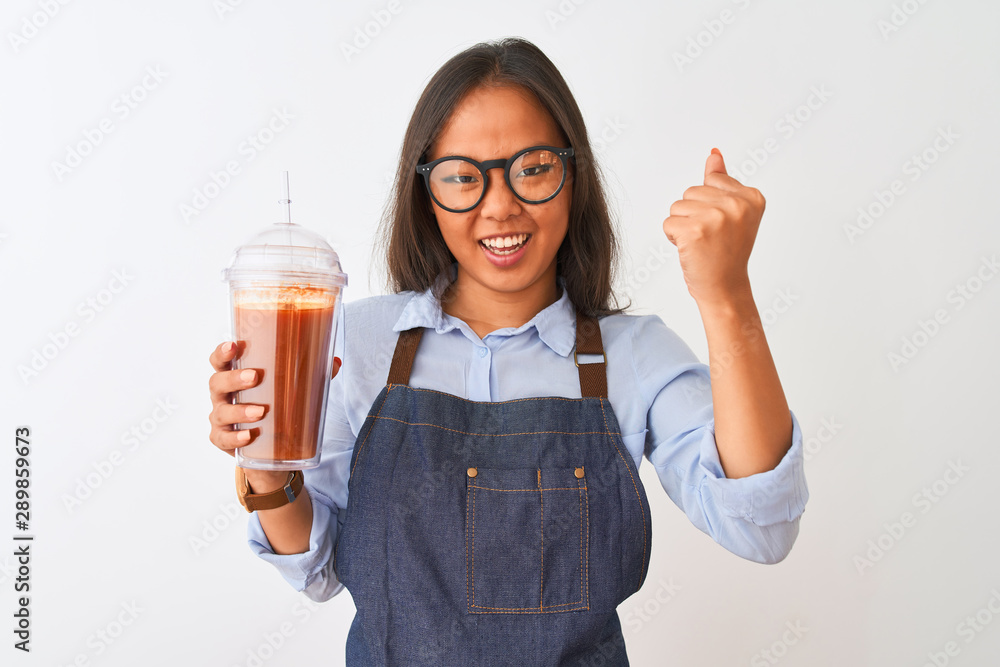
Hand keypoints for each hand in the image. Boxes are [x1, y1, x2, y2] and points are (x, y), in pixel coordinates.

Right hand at [207, 343, 342, 457]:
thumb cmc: (274, 406)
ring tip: (260, 411)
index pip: (219, 361)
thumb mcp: (289, 389)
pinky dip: (235, 438)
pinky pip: (224, 439)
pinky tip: (248, 436)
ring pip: (221, 412)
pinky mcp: (224, 440)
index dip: (222, 352)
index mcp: (234, 376)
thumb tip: (334, 361)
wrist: (270, 448)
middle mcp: (223, 396)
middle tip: (254, 377)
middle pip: (217, 383)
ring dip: (239, 411)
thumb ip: (312, 374)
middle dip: (234, 379)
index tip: (233, 345)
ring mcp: (221, 418)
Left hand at [662, 148, 764, 307]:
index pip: (711, 181)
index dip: (708, 204)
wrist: (725, 288)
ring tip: (701, 243)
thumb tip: (713, 154)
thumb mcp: (733, 213)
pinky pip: (668, 223)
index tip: (723, 226)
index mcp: (751, 196)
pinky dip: (673, 238)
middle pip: (691, 191)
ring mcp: (716, 217)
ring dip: (682, 225)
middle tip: (710, 237)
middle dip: (693, 214)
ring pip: (677, 206)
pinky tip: (691, 249)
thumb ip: (722, 181)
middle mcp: (737, 205)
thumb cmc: (727, 252)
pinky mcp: (694, 231)